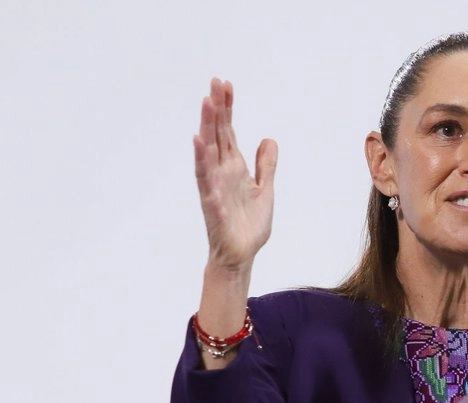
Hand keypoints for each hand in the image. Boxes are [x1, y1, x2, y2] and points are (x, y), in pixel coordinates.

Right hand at [194, 78, 276, 273]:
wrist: (242, 255)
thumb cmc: (249, 225)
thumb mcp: (264, 190)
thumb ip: (266, 166)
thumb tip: (268, 140)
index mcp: (234, 168)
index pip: (229, 132)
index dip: (228, 109)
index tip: (226, 85)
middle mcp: (221, 172)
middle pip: (217, 135)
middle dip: (216, 109)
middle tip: (215, 83)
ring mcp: (215, 186)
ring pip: (209, 151)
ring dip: (207, 127)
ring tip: (207, 103)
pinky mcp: (213, 203)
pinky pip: (205, 179)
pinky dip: (202, 161)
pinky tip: (199, 143)